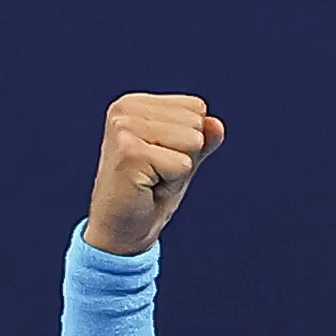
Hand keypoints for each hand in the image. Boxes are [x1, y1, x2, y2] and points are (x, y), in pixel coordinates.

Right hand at [86, 93, 223, 253]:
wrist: (119, 232)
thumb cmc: (149, 193)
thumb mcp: (183, 159)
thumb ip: (202, 138)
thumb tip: (216, 124)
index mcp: (135, 103)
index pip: (196, 107)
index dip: (189, 140)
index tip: (161, 159)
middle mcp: (125, 109)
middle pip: (196, 123)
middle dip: (185, 155)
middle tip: (156, 174)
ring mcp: (124, 129)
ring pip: (192, 141)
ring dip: (179, 169)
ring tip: (152, 180)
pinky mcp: (129, 153)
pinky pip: (182, 165)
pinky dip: (172, 183)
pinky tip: (146, 188)